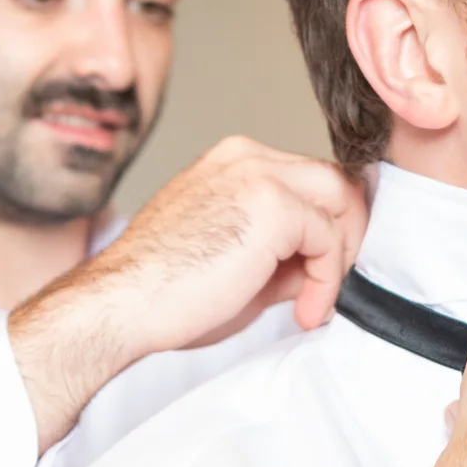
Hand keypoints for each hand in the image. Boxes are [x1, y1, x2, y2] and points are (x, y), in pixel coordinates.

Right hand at [7, 137, 366, 447]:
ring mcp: (258, 175)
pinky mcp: (272, 205)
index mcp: (231, 163)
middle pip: (332, 180)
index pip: (306, 180)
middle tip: (331, 286)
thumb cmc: (162, 293)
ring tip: (314, 303)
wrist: (121, 305)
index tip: (319, 274)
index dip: (326, 227)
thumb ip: (282, 256)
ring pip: (339, 200)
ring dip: (339, 257)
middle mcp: (245, 156)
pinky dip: (327, 278)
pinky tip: (304, 309)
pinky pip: (328, 238)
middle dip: (345, 235)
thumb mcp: (236, 265)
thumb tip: (322, 269)